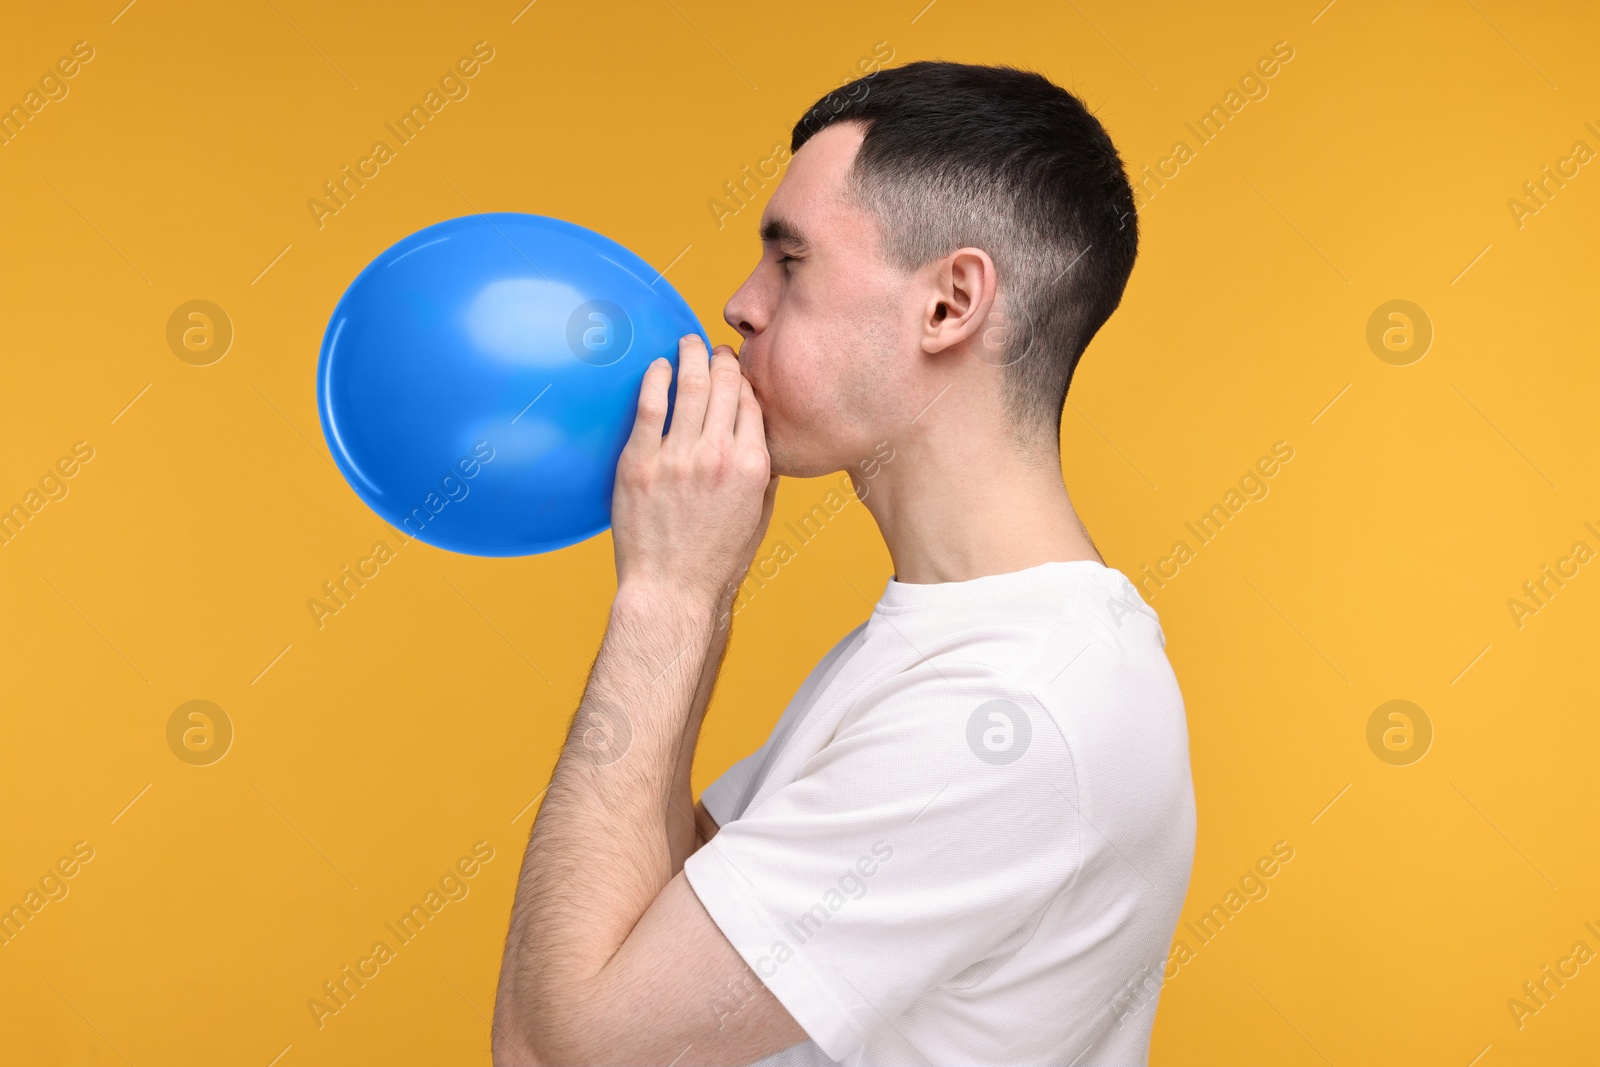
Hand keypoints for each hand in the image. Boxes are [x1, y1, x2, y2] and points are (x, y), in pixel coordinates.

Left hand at [611, 335, 776, 609]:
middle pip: (724, 385)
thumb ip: (762, 473)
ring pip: (689, 386)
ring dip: (690, 356)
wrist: (672, 590)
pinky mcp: (640, 463)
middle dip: (721, 358)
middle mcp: (719, 455)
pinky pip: (650, 406)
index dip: (744, 379)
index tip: (736, 369)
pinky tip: (657, 367)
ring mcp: (677, 457)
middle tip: (714, 348)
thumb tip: (758, 437)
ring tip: (687, 342)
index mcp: (753, 466)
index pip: (751, 403)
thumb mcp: (758, 515)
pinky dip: (655, 378)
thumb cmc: (717, 560)